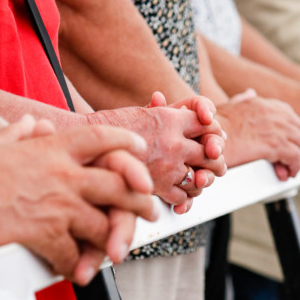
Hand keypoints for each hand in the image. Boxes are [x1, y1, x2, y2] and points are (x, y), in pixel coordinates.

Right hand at [0, 115, 155, 284]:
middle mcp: (64, 174)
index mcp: (54, 149)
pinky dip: (77, 264)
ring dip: (113, 240)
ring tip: (118, 249)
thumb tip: (35, 125)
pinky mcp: (45, 232)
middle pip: (119, 184)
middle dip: (141, 200)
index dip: (125, 142)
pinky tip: (77, 269)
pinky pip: (73, 252)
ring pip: (103, 223)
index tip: (139, 148)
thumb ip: (23, 132)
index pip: (102, 138)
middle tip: (151, 210)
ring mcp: (58, 204)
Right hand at [86, 93, 226, 212]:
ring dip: (202, 179)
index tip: (212, 138)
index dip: (214, 130)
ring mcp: (167, 166)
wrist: (84, 147)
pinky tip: (180, 193)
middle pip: (210, 151)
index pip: (207, 123)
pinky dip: (185, 197)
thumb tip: (168, 102)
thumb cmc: (110, 129)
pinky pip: (184, 196)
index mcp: (170, 119)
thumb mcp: (139, 112)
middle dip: (216, 158)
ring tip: (200, 179)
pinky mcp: (158, 188)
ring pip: (200, 176)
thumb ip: (161, 110)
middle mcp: (173, 142)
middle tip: (215, 163)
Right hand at [217, 95, 299, 180]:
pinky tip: (286, 174)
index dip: (290, 132)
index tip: (287, 144)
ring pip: (299, 144)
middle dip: (297, 146)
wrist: (206, 139)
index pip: (288, 115)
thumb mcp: (229, 106)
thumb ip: (242, 100)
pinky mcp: (275, 145)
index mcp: (262, 104)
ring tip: (288, 170)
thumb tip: (251, 93)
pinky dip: (293, 167)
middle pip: (298, 130)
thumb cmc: (212, 128)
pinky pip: (294, 157)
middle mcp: (272, 113)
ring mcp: (275, 128)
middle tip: (290, 161)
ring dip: (296, 159)